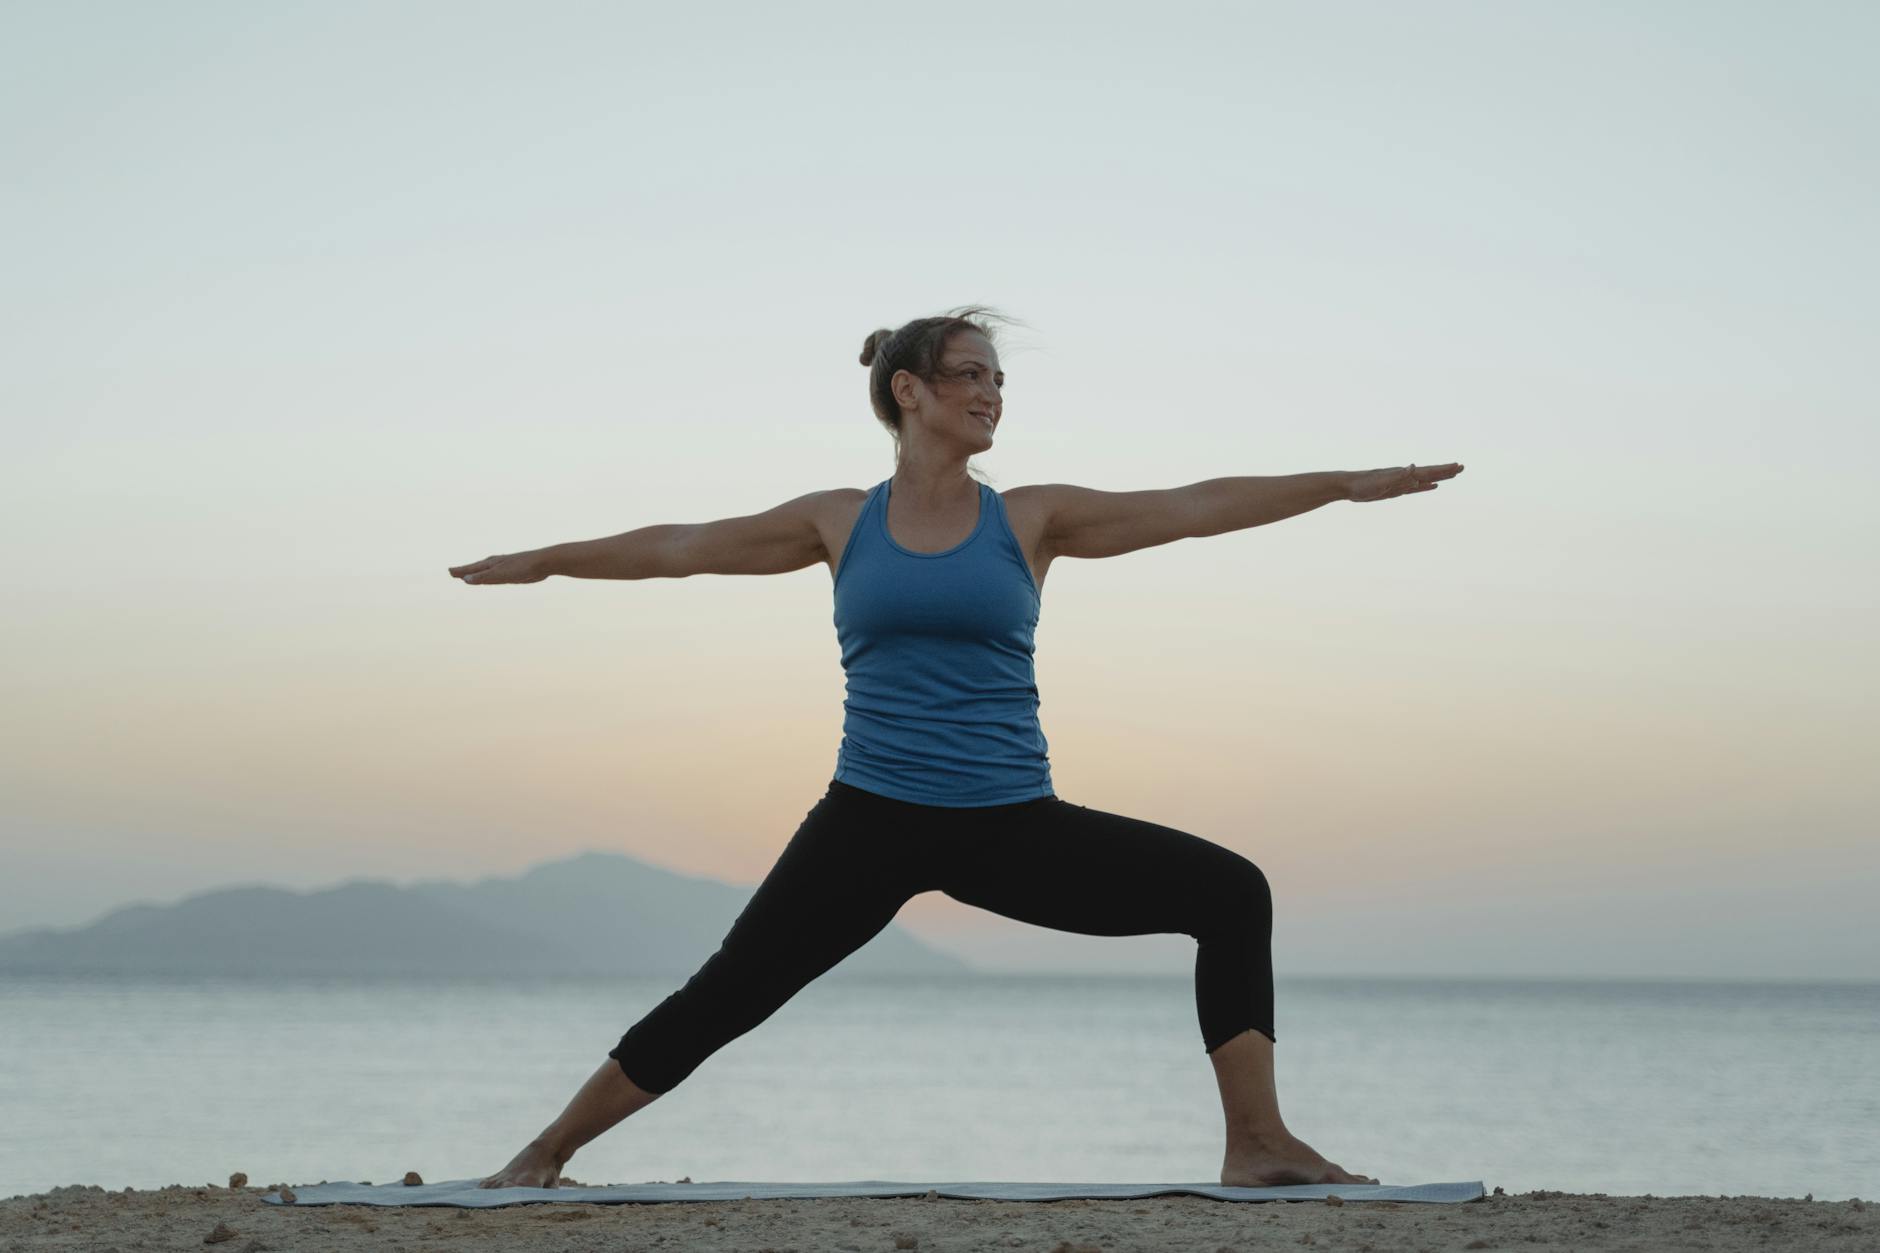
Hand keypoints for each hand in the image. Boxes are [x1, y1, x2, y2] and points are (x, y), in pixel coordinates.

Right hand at [449, 551, 548, 583]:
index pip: (470, 569)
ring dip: (475, 573)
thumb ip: (483, 577)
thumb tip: (465, 579)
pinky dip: (489, 575)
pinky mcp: (514, 571)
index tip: (449, 571)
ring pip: (485, 570)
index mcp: (491, 564)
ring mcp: (504, 566)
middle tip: (452, 572)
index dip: (460, 571)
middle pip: (475, 568)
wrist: (544, 562)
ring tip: (468, 575)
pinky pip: (496, 574)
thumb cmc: (522, 567)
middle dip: (464, 571)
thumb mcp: (500, 574)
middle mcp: (496, 563)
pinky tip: (493, 576)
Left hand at [1343, 462, 1463, 501]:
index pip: (1429, 470)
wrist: (1348, 486)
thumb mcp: (1381, 481)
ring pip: (1426, 480)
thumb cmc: (1363, 484)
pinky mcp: (1396, 489)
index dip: (1444, 469)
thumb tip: (1413, 466)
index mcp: (1404, 474)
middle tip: (1462, 467)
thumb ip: (1398, 475)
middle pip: (1431, 472)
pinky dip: (1425, 487)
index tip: (1459, 466)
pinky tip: (1432, 486)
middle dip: (1446, 471)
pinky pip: (1415, 488)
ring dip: (1439, 477)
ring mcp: (1401, 482)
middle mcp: (1405, 476)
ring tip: (1452, 475)